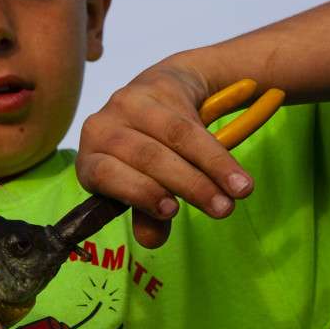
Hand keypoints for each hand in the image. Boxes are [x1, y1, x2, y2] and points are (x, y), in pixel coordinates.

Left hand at [76, 58, 254, 247]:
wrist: (161, 94)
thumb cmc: (146, 152)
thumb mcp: (143, 184)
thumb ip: (145, 213)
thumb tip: (151, 242)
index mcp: (90, 160)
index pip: (107, 175)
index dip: (140, 193)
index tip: (173, 211)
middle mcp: (100, 128)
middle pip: (147, 157)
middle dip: (189, 186)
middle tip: (222, 209)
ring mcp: (126, 102)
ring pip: (174, 138)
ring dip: (211, 168)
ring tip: (239, 192)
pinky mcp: (156, 86)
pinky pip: (192, 122)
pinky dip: (217, 151)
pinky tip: (235, 172)